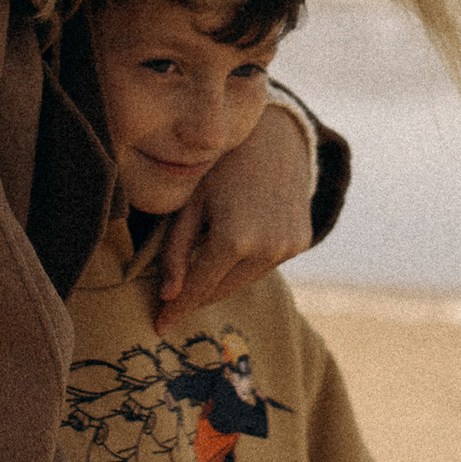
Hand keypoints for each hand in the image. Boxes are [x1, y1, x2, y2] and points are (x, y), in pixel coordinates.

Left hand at [156, 97, 314, 330]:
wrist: (275, 134)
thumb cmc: (221, 163)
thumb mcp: (189, 201)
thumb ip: (177, 250)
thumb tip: (168, 294)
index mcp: (234, 239)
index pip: (199, 288)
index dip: (176, 309)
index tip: (159, 327)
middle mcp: (266, 249)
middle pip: (222, 289)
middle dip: (196, 297)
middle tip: (172, 304)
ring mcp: (289, 248)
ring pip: (244, 280)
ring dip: (221, 280)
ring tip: (198, 274)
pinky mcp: (302, 242)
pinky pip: (265, 265)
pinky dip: (245, 264)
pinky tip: (231, 250)